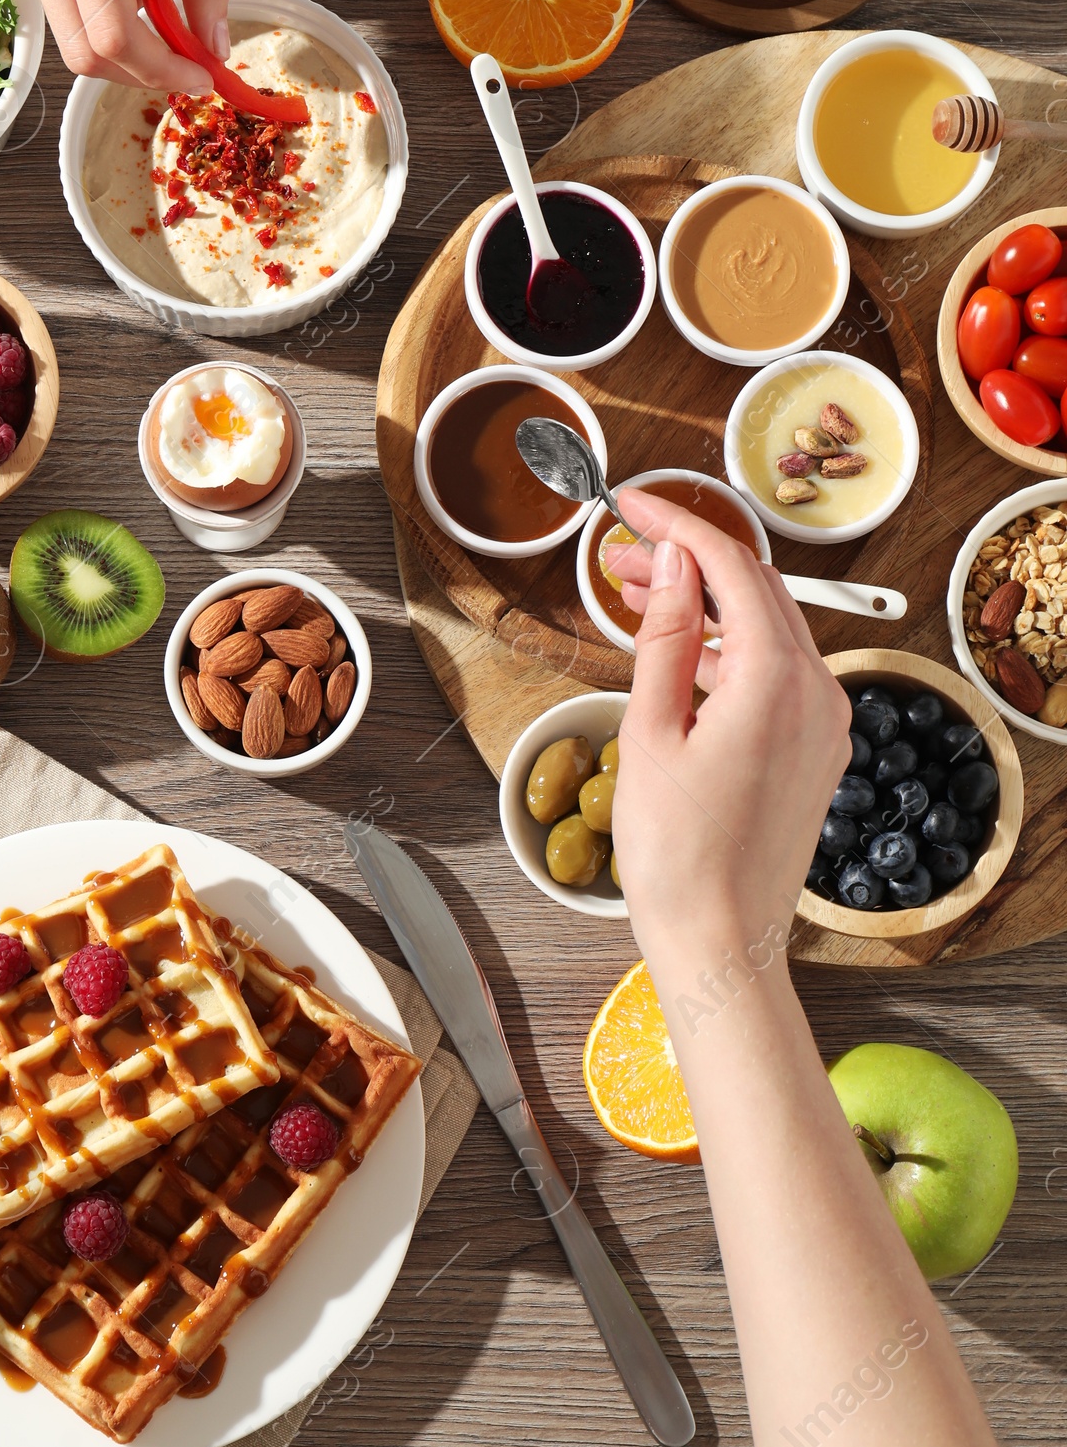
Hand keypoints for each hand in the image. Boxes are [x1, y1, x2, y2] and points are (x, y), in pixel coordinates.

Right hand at [608, 491, 851, 956]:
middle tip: (621, 550)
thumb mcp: (651, 730)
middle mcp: (818, 692)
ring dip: (707, 603)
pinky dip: (728, 649)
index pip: (731, 566)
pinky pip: (776, 673)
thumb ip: (665, 634)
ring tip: (636, 593)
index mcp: (777, 679)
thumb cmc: (678, 854)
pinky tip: (678, 652)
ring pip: (767, 629)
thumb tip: (673, 563)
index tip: (631, 504)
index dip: (677, 524)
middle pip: (756, 590)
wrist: (723, 942)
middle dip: (689, 559)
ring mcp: (825, 723)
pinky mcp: (818, 750)